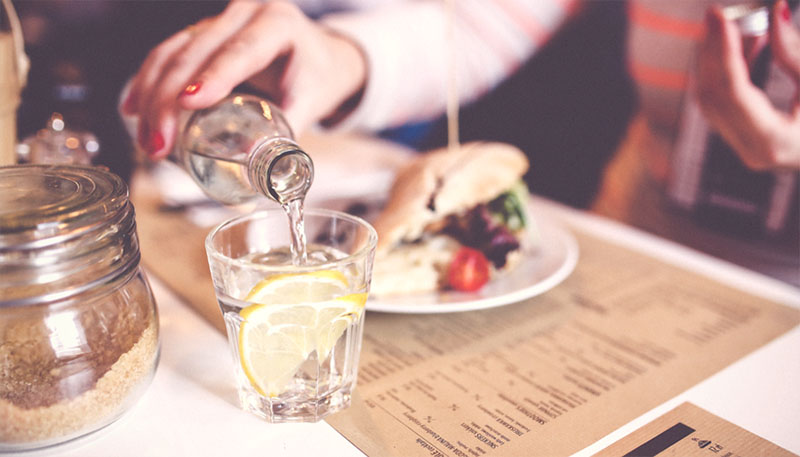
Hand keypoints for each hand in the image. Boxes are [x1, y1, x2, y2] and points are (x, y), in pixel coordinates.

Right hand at [121, 1, 366, 158]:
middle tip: (158, 143)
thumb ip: (290, 132)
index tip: (188, 103)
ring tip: (147, 140)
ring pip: (173, 51)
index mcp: (278, 23)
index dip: (213, 76)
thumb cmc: (317, 77)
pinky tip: (133, 108)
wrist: (319, 55)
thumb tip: (266, 171)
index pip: (241, 50)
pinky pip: (168, 53)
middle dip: (169, 99)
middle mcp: (245, 13)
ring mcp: (219, 20)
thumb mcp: (312, 101)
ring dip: (151, 95)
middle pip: (196, 52)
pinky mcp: (202, 33)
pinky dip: (148, 81)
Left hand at [695, 1, 799, 169]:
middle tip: (715, 15)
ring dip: (716, 60)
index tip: (722, 19)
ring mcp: (744, 148)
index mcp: (774, 141)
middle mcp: (752, 150)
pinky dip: (726, 73)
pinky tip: (745, 44)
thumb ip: (795, 52)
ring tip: (732, 25)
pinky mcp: (744, 140)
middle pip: (714, 95)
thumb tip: (775, 11)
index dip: (725, 52)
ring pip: (712, 100)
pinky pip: (722, 103)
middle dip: (712, 52)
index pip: (734, 92)